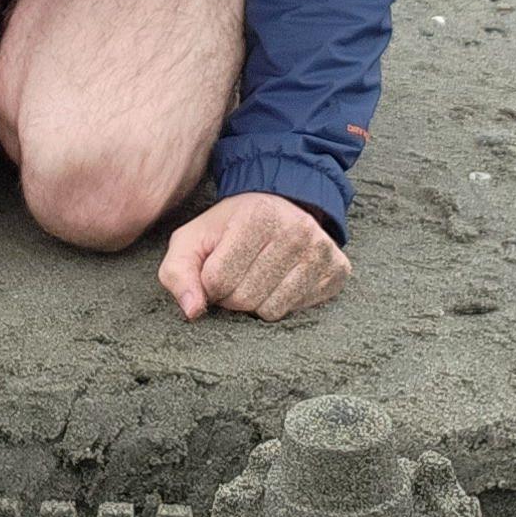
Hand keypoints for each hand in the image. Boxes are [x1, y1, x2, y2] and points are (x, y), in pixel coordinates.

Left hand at [160, 193, 349, 322]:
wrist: (281, 204)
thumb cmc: (231, 226)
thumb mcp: (193, 238)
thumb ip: (177, 272)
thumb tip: (193, 312)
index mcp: (257, 217)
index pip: (218, 281)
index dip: (209, 283)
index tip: (217, 266)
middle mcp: (296, 230)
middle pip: (245, 299)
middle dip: (231, 295)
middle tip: (238, 273)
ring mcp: (322, 251)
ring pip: (272, 310)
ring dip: (255, 303)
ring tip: (257, 276)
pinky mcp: (338, 270)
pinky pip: (297, 311)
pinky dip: (282, 302)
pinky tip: (280, 279)